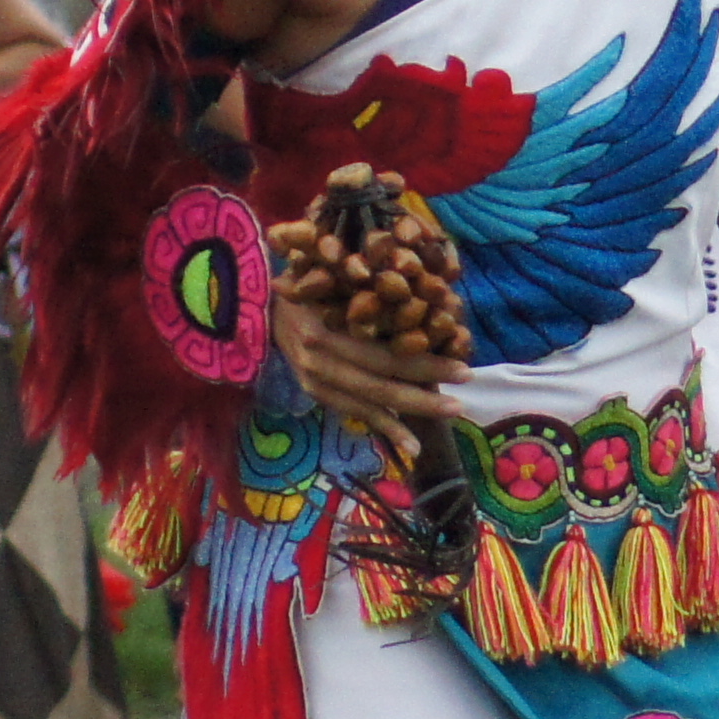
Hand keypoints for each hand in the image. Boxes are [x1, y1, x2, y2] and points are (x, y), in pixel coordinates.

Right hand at [272, 282, 462, 435]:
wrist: (255, 303)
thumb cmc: (309, 281)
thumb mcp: (336, 277)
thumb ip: (370, 290)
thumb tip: (428, 300)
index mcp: (327, 325)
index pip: (385, 351)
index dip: (425, 362)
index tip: (462, 366)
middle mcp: (318, 356)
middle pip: (380, 382)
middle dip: (424, 394)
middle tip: (461, 402)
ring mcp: (313, 377)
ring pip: (368, 403)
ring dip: (408, 414)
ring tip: (444, 418)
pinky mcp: (312, 391)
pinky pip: (352, 412)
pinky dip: (382, 426)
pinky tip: (410, 442)